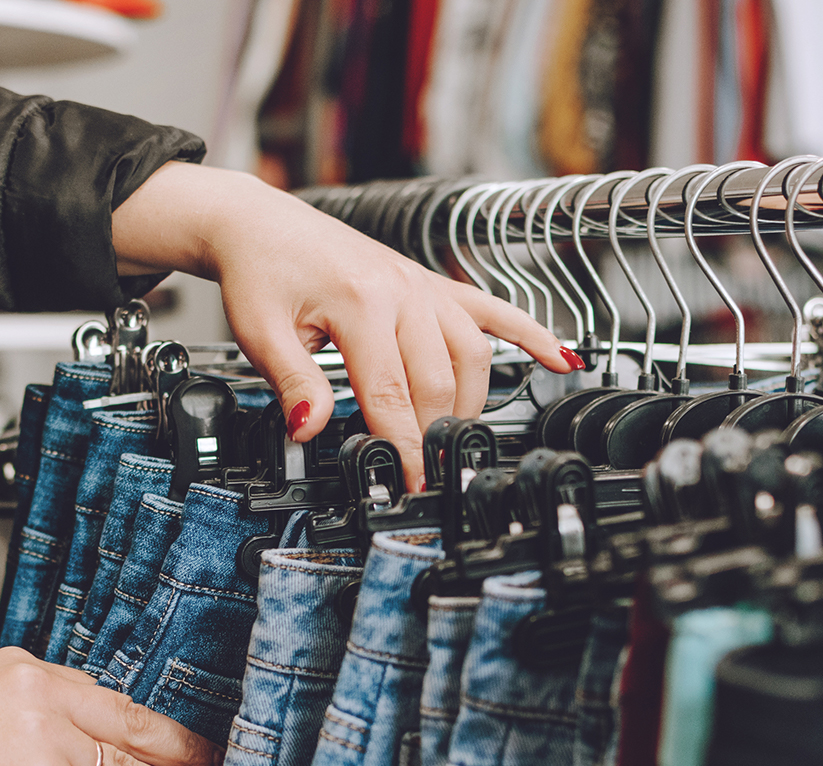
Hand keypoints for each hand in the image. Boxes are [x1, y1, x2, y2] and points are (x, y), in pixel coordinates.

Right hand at [0, 648, 221, 765]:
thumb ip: (25, 717)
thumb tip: (72, 749)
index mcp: (21, 666)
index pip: (101, 694)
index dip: (143, 723)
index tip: (169, 738)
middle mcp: (40, 691)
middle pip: (132, 721)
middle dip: (181, 748)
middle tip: (215, 763)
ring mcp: (47, 734)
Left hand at [110, 163, 584, 489]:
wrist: (261, 225)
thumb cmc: (261, 274)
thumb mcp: (260, 331)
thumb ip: (291, 381)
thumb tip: (310, 427)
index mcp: (361, 304)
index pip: (392, 395)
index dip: (404, 448)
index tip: (412, 483)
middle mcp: (403, 292)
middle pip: (438, 381)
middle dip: (435, 434)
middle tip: (428, 474)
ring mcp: (423, 286)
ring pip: (471, 354)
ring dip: (469, 402)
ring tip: (452, 439)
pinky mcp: (431, 283)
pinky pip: (493, 309)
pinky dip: (531, 335)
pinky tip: (562, 359)